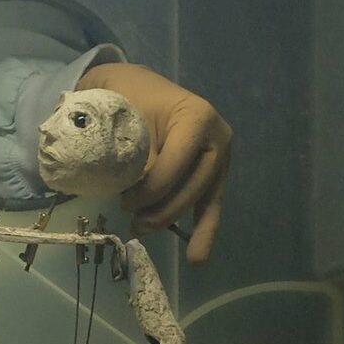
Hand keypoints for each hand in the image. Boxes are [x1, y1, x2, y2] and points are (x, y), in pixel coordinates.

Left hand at [78, 61, 232, 264]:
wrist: (135, 85)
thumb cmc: (127, 97)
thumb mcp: (126, 117)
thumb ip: (132, 153)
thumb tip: (129, 190)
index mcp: (197, 117)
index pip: (175, 164)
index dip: (150, 189)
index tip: (124, 200)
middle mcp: (217, 137)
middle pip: (192, 186)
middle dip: (160, 209)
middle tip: (130, 218)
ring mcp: (220, 156)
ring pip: (200, 199)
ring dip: (171, 220)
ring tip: (143, 231)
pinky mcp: (215, 173)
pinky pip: (210, 204)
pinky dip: (204, 230)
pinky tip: (197, 258)